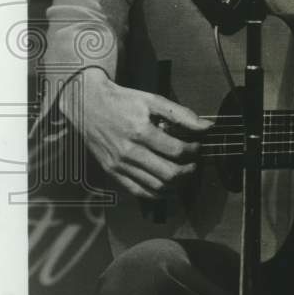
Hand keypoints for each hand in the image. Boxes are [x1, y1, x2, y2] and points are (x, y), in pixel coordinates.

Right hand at [58, 68, 212, 199]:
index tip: (197, 146)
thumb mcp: (153, 101)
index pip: (177, 151)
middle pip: (169, 173)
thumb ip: (181, 114)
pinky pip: (138, 191)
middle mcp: (129, 152)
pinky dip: (157, 193)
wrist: (87, 105)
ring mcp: (120, 165)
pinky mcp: (113, 172)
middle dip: (189, 171)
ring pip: (156, 186)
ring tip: (184, 174)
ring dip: (176, 184)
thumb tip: (206, 126)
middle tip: (194, 163)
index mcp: (140, 132)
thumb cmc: (121, 101)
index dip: (193, 151)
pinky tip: (167, 186)